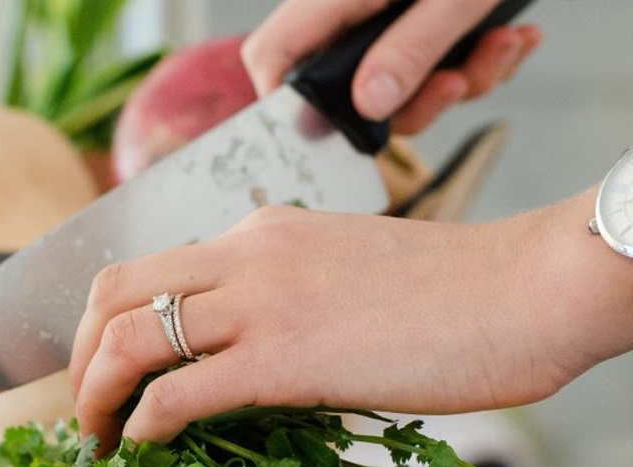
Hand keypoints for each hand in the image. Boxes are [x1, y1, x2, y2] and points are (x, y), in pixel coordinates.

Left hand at [69, 191, 632, 452]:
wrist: (524, 290)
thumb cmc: (449, 294)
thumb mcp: (340, 271)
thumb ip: (280, 296)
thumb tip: (237, 356)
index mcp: (257, 234)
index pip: (146, 269)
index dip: (104, 323)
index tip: (103, 371)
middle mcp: (243, 255)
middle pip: (112, 292)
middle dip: (78, 356)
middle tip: (84, 408)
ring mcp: (259, 303)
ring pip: (128, 338)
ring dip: (94, 395)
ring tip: (96, 439)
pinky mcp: (283, 358)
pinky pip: (179, 392)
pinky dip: (142, 423)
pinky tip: (143, 446)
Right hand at [241, 0, 541, 133]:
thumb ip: (411, 48)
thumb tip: (372, 107)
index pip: (274, 56)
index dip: (286, 104)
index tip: (331, 132)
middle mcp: (352, 13)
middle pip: (351, 89)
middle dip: (418, 101)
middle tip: (457, 82)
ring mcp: (386, 19)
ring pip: (403, 85)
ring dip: (463, 78)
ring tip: (503, 44)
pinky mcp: (422, 22)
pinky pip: (437, 65)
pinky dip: (478, 61)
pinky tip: (512, 36)